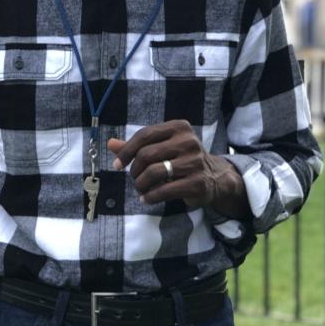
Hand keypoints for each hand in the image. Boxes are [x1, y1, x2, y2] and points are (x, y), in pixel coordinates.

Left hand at [108, 120, 249, 219]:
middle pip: (147, 154)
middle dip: (134, 170)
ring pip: (154, 172)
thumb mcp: (162, 148)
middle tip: (134, 179)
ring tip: (140, 188)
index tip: (117, 165)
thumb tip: (110, 143)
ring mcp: (195, 162)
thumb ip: (137, 146)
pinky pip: (165, 190)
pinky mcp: (198, 183)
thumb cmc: (181, 159)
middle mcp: (189, 141)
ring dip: (141, 184)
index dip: (127, 151)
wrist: (214, 177)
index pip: (145, 135)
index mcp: (179, 127)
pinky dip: (151, 196)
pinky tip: (147, 198)